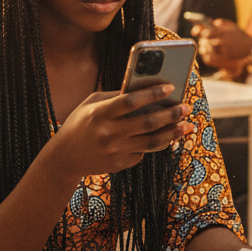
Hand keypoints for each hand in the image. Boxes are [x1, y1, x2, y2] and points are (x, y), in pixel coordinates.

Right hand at [53, 84, 195, 178]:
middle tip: (186, 107)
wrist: (65, 158)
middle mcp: (109, 133)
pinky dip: (155, 144)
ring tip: (187, 125)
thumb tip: (143, 90)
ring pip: (152, 142)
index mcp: (100, 113)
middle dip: (170, 114)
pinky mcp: (120, 164)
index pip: (130, 101)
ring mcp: (115, 150)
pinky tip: (166, 137)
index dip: (152, 94)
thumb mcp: (91, 104)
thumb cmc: (79, 124)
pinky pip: (143, 152)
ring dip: (172, 133)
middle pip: (147, 122)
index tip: (170, 87)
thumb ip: (114, 97)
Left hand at [195, 19, 251, 65]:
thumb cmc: (241, 36)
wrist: (251, 47)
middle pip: (206, 41)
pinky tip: (216, 52)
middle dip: (205, 41)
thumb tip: (213, 22)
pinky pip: (216, 55)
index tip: (200, 33)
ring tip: (210, 46)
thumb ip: (223, 22)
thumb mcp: (233, 26)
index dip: (202, 33)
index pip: (206, 33)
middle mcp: (221, 40)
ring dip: (208, 48)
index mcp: (222, 32)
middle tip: (205, 41)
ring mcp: (223, 49)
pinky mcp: (226, 55)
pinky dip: (214, 54)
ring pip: (210, 49)